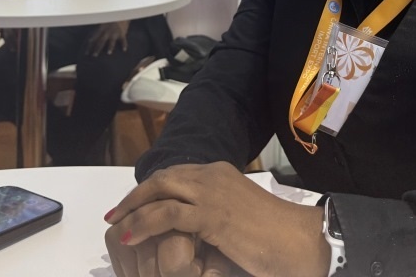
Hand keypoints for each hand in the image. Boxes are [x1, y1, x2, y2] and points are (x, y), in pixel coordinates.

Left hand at [87, 21, 129, 55]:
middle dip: (97, 49)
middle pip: (101, 41)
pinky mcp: (122, 33)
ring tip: (108, 53)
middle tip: (94, 56)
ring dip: (110, 47)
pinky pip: (123, 40)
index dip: (89, 46)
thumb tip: (91, 39)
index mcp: (101, 29)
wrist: (120, 13)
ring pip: (112, 41)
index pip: (93, 38)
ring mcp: (115, 33)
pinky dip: (124, 45)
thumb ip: (98, 30)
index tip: (86, 53)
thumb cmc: (110, 19)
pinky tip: (124, 50)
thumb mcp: (102, 23)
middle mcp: (107, 31)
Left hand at [105, 162, 329, 276]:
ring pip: (160, 192)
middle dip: (135, 197)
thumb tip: (188, 232)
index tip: (132, 207)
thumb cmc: (273, 237)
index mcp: (220, 173)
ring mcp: (212, 192)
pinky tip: (131, 236)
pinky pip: (167, 214)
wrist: (300, 242)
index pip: (175, 174)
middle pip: (162, 178)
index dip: (150, 190)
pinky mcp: (212, 214)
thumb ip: (211, 217)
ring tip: (117, 226)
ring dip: (133, 209)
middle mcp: (213, 175)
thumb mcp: (236, 220)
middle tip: (115, 215)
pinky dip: (144, 224)